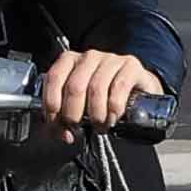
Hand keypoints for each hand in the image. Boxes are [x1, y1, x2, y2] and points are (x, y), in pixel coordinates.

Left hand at [36, 48, 162, 134]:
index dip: (52, 105)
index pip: (54, 79)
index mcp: (70, 61)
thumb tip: (62, 134)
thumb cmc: (104, 99)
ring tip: (99, 126)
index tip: (57, 124)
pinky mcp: (131, 65)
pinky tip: (113, 117)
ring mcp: (111, 59)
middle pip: (74, 87)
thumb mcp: (79, 106)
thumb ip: (64, 117)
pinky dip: (114, 109)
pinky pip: (119, 87)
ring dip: (96, 115)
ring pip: (96, 88)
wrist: (138, 92)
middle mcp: (89, 57)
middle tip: (78, 128)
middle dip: (73, 114)